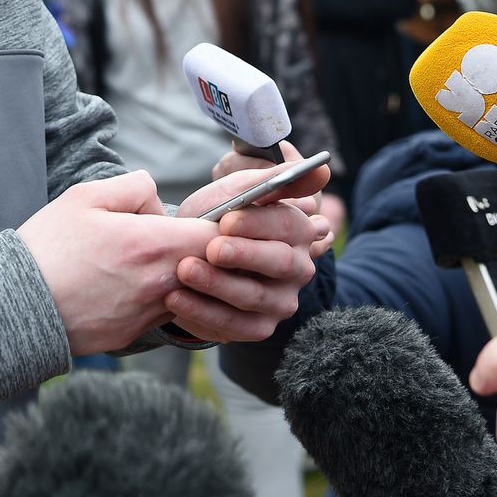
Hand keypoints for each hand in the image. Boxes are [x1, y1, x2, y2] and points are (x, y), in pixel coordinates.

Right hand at [18, 171, 218, 355]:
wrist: (16, 306)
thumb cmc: (49, 247)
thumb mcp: (86, 196)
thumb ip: (136, 187)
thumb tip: (159, 204)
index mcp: (154, 244)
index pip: (220, 236)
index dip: (220, 225)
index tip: (206, 218)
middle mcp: (162, 284)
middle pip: (211, 268)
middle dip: (203, 251)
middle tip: (175, 237)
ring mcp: (150, 314)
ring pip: (190, 290)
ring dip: (180, 274)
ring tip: (142, 260)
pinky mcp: (135, 333)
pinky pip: (163, 310)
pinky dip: (157, 296)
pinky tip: (125, 284)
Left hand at [172, 141, 330, 341]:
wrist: (188, 254)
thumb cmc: (218, 217)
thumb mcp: (239, 192)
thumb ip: (274, 179)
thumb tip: (322, 170)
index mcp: (298, 230)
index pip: (287, 225)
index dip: (257, 223)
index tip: (225, 221)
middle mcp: (297, 268)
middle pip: (278, 262)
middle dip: (243, 255)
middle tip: (211, 248)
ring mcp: (281, 301)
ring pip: (253, 296)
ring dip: (216, 284)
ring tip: (184, 270)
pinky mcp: (259, 327)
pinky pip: (235, 326)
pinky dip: (202, 312)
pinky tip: (175, 299)